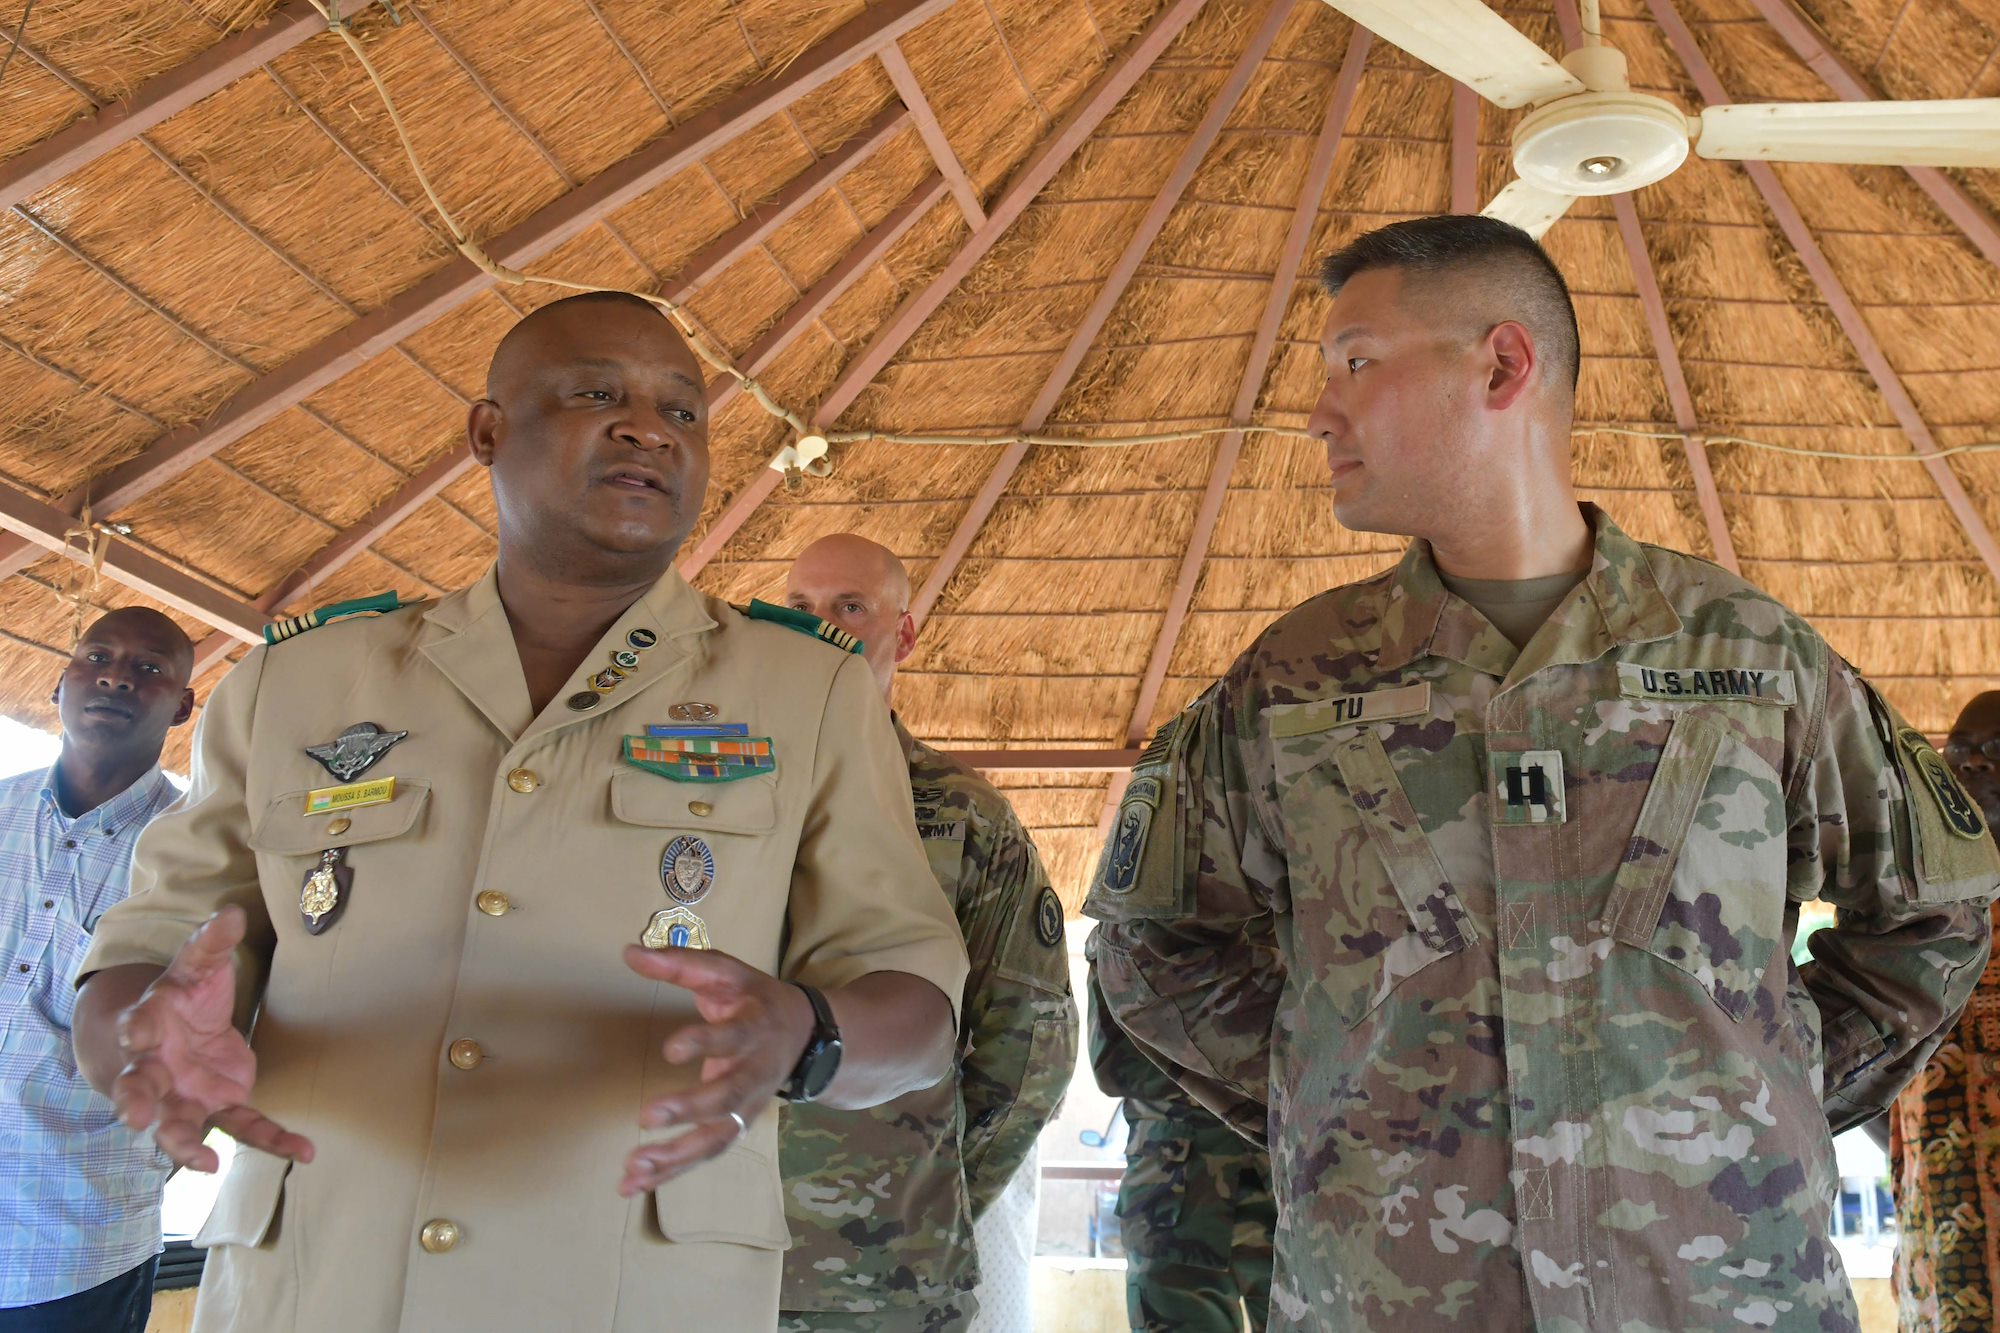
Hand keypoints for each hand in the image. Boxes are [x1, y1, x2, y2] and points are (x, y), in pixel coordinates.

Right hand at [111, 907, 313, 1170]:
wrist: (178, 1035)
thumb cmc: (185, 998)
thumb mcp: (197, 967)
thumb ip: (210, 944)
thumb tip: (230, 913)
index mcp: (149, 1026)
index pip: (137, 1026)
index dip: (136, 1028)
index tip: (136, 1030)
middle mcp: (157, 1070)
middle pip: (139, 1088)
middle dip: (134, 1102)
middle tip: (133, 1116)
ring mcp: (184, 1096)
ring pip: (177, 1126)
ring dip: (184, 1146)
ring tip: (202, 1165)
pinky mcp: (220, 1108)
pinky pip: (244, 1128)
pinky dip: (273, 1140)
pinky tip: (304, 1151)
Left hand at [616, 945, 813, 1195]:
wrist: (808, 1034)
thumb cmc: (754, 999)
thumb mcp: (725, 972)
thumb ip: (680, 963)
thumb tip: (629, 953)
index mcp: (754, 1028)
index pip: (732, 1037)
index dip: (704, 1043)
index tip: (670, 1050)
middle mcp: (755, 1072)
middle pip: (728, 1097)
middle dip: (690, 1109)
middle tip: (648, 1116)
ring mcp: (748, 1106)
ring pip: (718, 1137)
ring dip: (677, 1156)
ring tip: (634, 1167)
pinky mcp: (735, 1126)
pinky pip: (704, 1154)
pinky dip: (670, 1172)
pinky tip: (633, 1183)